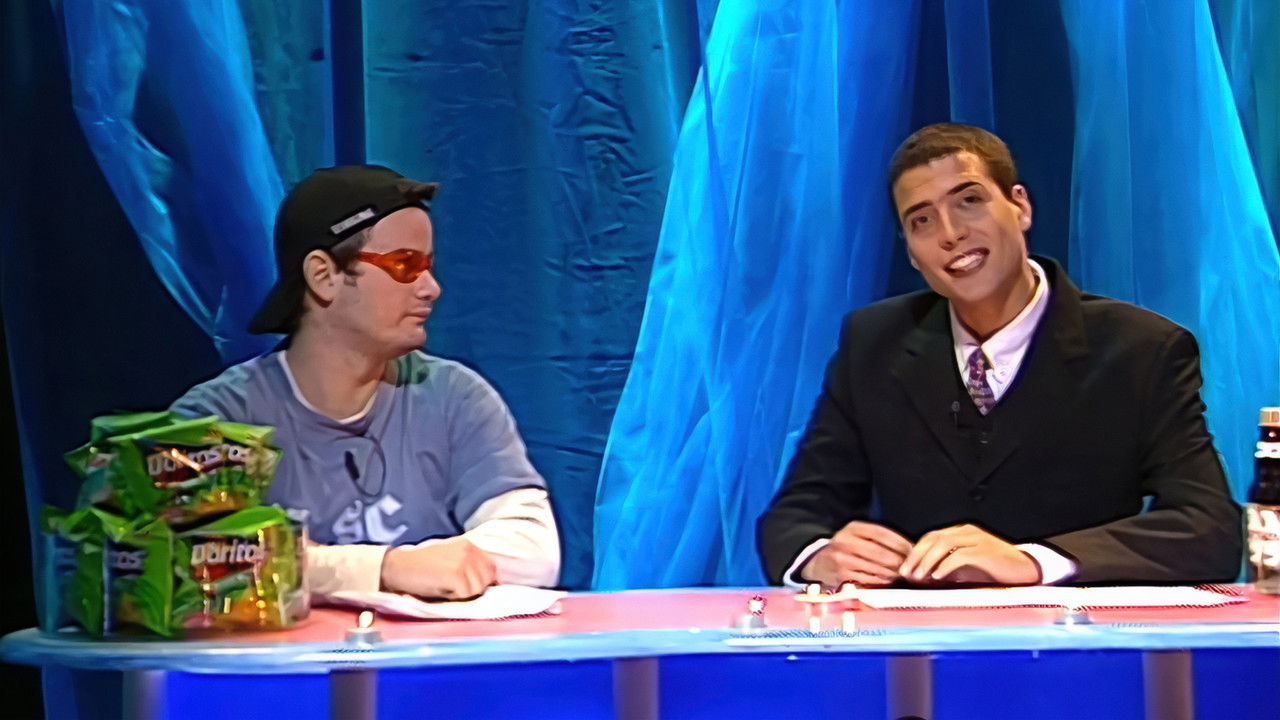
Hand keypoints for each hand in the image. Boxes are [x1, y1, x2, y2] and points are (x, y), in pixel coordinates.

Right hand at [381, 536, 496, 598]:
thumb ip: (469, 565)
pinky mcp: (456, 575)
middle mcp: (469, 551)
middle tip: (452, 586)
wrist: (398, 567)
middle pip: (488, 579)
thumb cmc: (422, 567)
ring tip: (445, 587)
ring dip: (464, 593)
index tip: (467, 585)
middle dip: (474, 588)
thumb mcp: (450, 559)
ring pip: (478, 588)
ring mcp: (463, 562)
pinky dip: (455, 597)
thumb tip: (488, 581)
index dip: (482, 581)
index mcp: (469, 545)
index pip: (491, 568)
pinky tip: (441, 589)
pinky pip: (466, 594)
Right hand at [799, 521, 912, 587]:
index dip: (900, 542)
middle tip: (911, 566)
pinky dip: (882, 580)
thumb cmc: (847, 548)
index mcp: (853, 528)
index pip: (882, 533)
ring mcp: (843, 559)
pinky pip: (869, 579)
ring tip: (902, 574)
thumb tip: (909, 548)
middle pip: (880, 553)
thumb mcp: (858, 535)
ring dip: (893, 573)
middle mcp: (846, 541)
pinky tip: (888, 579)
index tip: (912, 550)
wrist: (820, 562)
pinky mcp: (842, 574)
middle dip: (899, 561)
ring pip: (876, 568)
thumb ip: (879, 538)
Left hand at [898, 523, 1040, 585]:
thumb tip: (924, 577)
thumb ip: (948, 567)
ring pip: (944, 544)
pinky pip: (960, 555)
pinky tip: (937, 577)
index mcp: (962, 532)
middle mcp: (968, 532)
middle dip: (917, 557)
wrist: (1027, 570)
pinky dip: (945, 566)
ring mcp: (977, 539)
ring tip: (918, 577)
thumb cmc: (996, 570)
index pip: (931, 537)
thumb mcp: (968, 567)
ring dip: (927, 561)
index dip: (916, 552)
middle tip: (906, 574)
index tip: (905, 569)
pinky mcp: (986, 551)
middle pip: (934, 538)